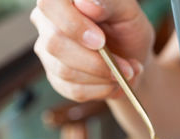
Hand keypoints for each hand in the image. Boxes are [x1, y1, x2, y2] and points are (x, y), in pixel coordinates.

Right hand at [30, 0, 154, 101]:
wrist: (132, 58)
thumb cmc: (127, 28)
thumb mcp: (128, 11)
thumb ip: (109, 2)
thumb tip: (86, 3)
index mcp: (62, 0)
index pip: (49, 4)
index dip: (72, 24)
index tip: (100, 41)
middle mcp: (47, 23)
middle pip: (56, 43)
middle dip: (96, 61)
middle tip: (126, 67)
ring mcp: (48, 52)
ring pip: (65, 71)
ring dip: (104, 77)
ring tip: (127, 72)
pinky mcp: (56, 78)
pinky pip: (74, 90)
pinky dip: (102, 89)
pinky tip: (115, 82)